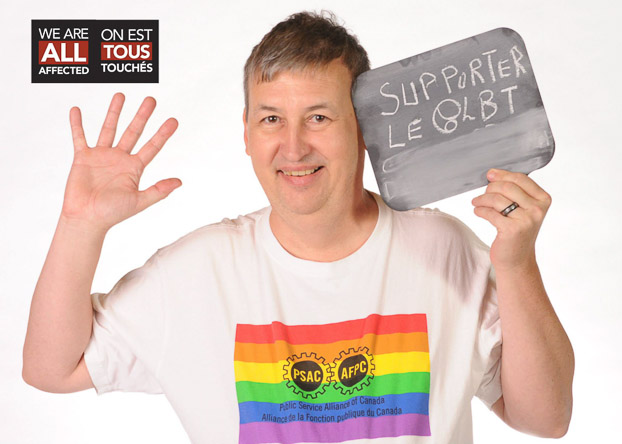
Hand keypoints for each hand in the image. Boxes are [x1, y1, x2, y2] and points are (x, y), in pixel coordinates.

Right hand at [61, 93, 180, 231]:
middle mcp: (120, 158)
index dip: (163, 134)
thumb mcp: (139, 201)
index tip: (174, 120)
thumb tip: (179, 182)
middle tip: (152, 100)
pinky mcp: (83, 157)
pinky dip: (77, 124)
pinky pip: (79, 137)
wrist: (86, 219)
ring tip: (121, 95)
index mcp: (134, 168)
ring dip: (115, 112)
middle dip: (142, 116)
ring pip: (109, 128)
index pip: (152, 147)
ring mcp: (101, 156)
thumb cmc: (112, 214)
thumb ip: (158, 190)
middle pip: (133, 132)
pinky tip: (76, 110)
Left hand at [471, 169, 550, 270]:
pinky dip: (480, 210)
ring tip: (476, 203)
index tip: (490, 175)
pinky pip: (490, 213)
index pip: (521, 179)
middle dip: (490, 188)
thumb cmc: (518, 231)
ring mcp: (526, 220)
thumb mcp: (523, 209)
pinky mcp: (513, 229)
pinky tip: (478, 211)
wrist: (517, 259)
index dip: (502, 175)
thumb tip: (492, 174)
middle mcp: (538, 209)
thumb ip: (514, 191)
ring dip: (482, 199)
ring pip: (497, 199)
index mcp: (543, 200)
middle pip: (507, 187)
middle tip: (482, 195)